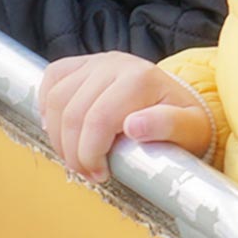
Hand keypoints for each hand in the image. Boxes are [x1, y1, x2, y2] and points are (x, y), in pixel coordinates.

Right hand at [37, 54, 211, 179]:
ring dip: (58, 136)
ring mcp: (97, 62)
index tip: (100, 175)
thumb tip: (134, 126)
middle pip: (73, 112)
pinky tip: (60, 129)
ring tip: (75, 157)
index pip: (98, 120)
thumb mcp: (190, 129)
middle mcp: (116, 64)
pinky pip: (51, 79)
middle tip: (87, 172)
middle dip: (73, 152)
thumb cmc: (184, 121)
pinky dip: (47, 107)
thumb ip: (168, 126)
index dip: (90, 154)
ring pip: (56, 99)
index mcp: (141, 79)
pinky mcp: (83, 64)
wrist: (179, 102)